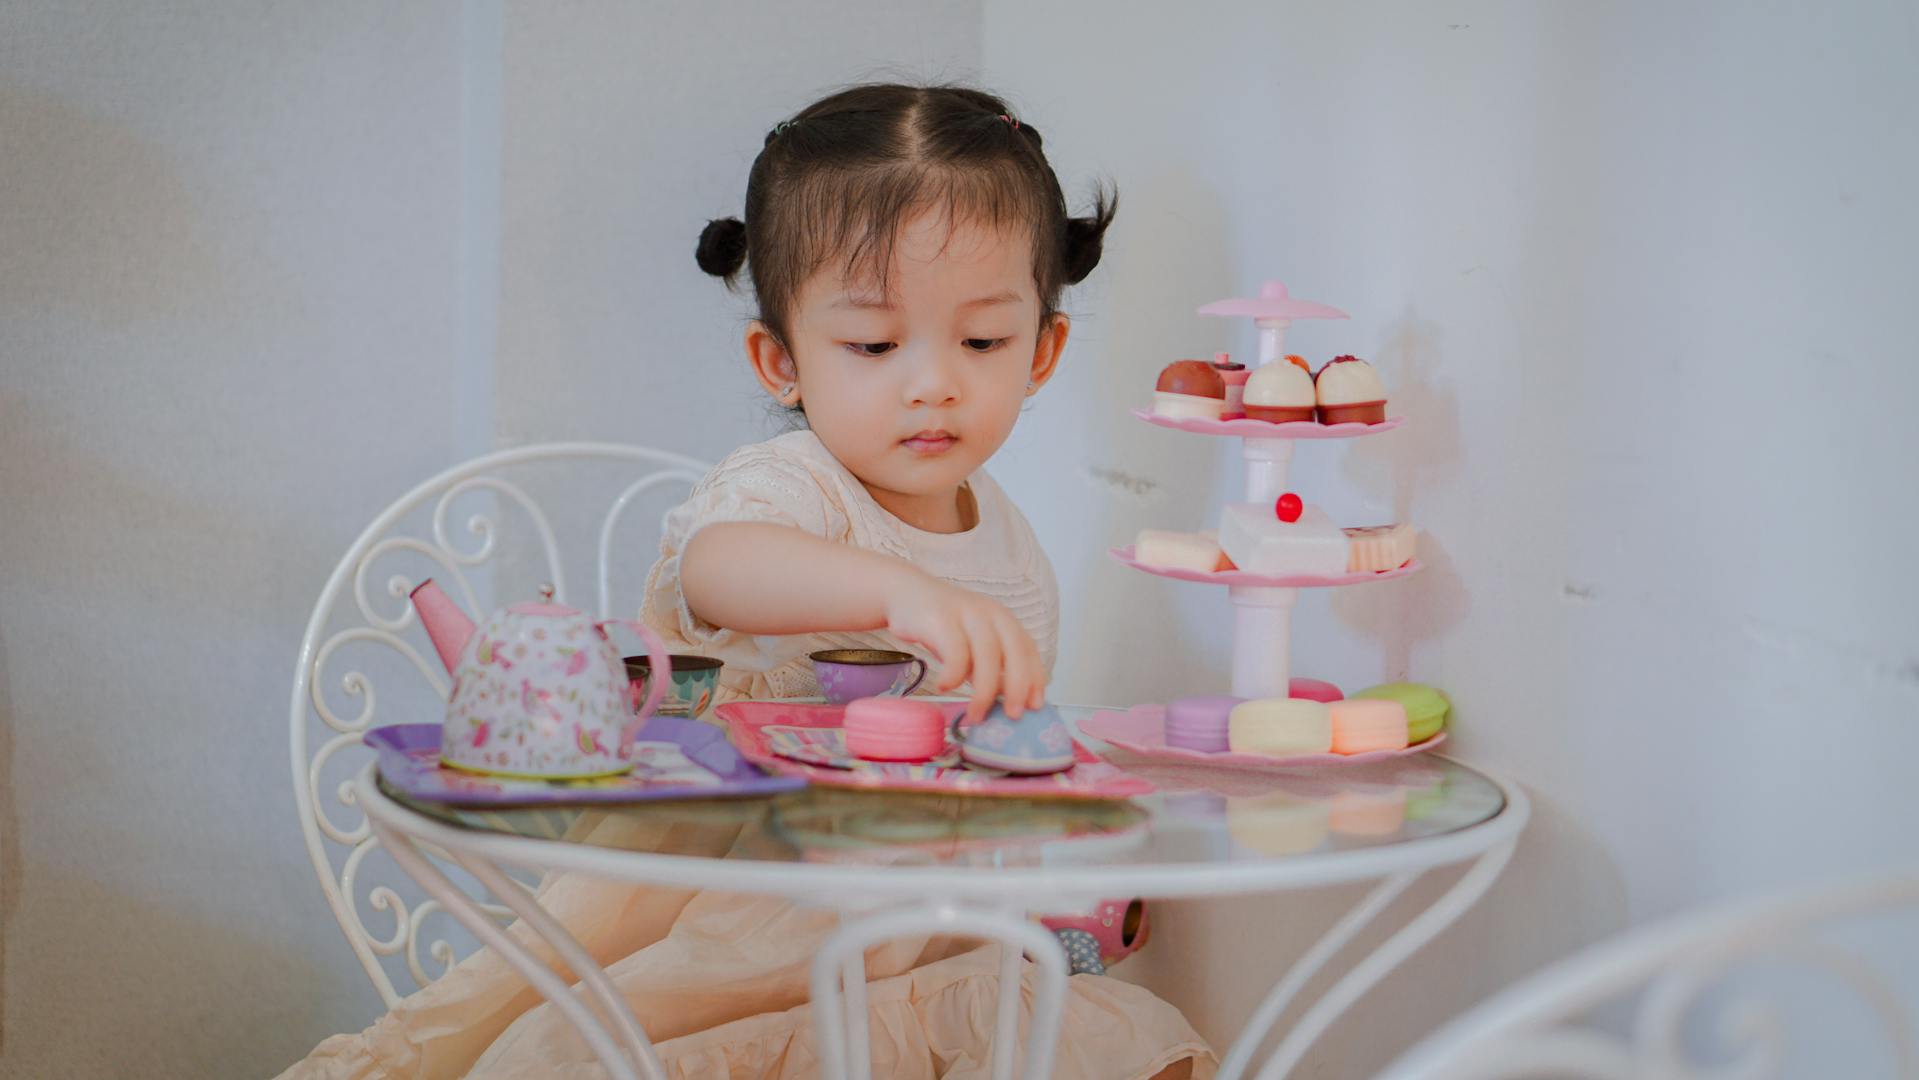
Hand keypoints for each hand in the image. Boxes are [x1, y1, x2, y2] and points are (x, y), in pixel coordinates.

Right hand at [882, 569, 1045, 725]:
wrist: (904, 593)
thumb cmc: (942, 626)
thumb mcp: (971, 647)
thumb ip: (989, 669)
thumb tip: (1007, 702)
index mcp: (1003, 619)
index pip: (1028, 650)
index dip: (1035, 678)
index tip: (1035, 706)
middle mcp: (990, 613)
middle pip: (1014, 651)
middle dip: (1017, 686)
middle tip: (1013, 715)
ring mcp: (966, 614)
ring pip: (987, 654)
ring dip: (985, 690)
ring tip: (976, 714)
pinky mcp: (940, 619)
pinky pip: (955, 651)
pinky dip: (954, 674)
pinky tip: (945, 687)